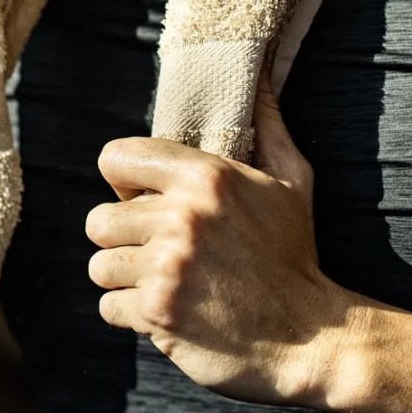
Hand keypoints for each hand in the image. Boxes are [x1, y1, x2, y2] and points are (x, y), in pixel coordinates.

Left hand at [86, 73, 356, 404]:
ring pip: (99, 265)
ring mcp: (167, 267)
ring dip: (125, 279)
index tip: (144, 201)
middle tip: (160, 253)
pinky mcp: (158, 313)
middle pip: (98, 219)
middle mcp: (181, 218)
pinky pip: (107, 306)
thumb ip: (268, 126)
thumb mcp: (293, 182)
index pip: (114, 157)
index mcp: (205, 177)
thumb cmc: (295, 256)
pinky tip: (169, 313)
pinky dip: (132, 315)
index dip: (124, 181)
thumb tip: (261, 74)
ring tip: (166, 283)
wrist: (313, 338)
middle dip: (124, 239)